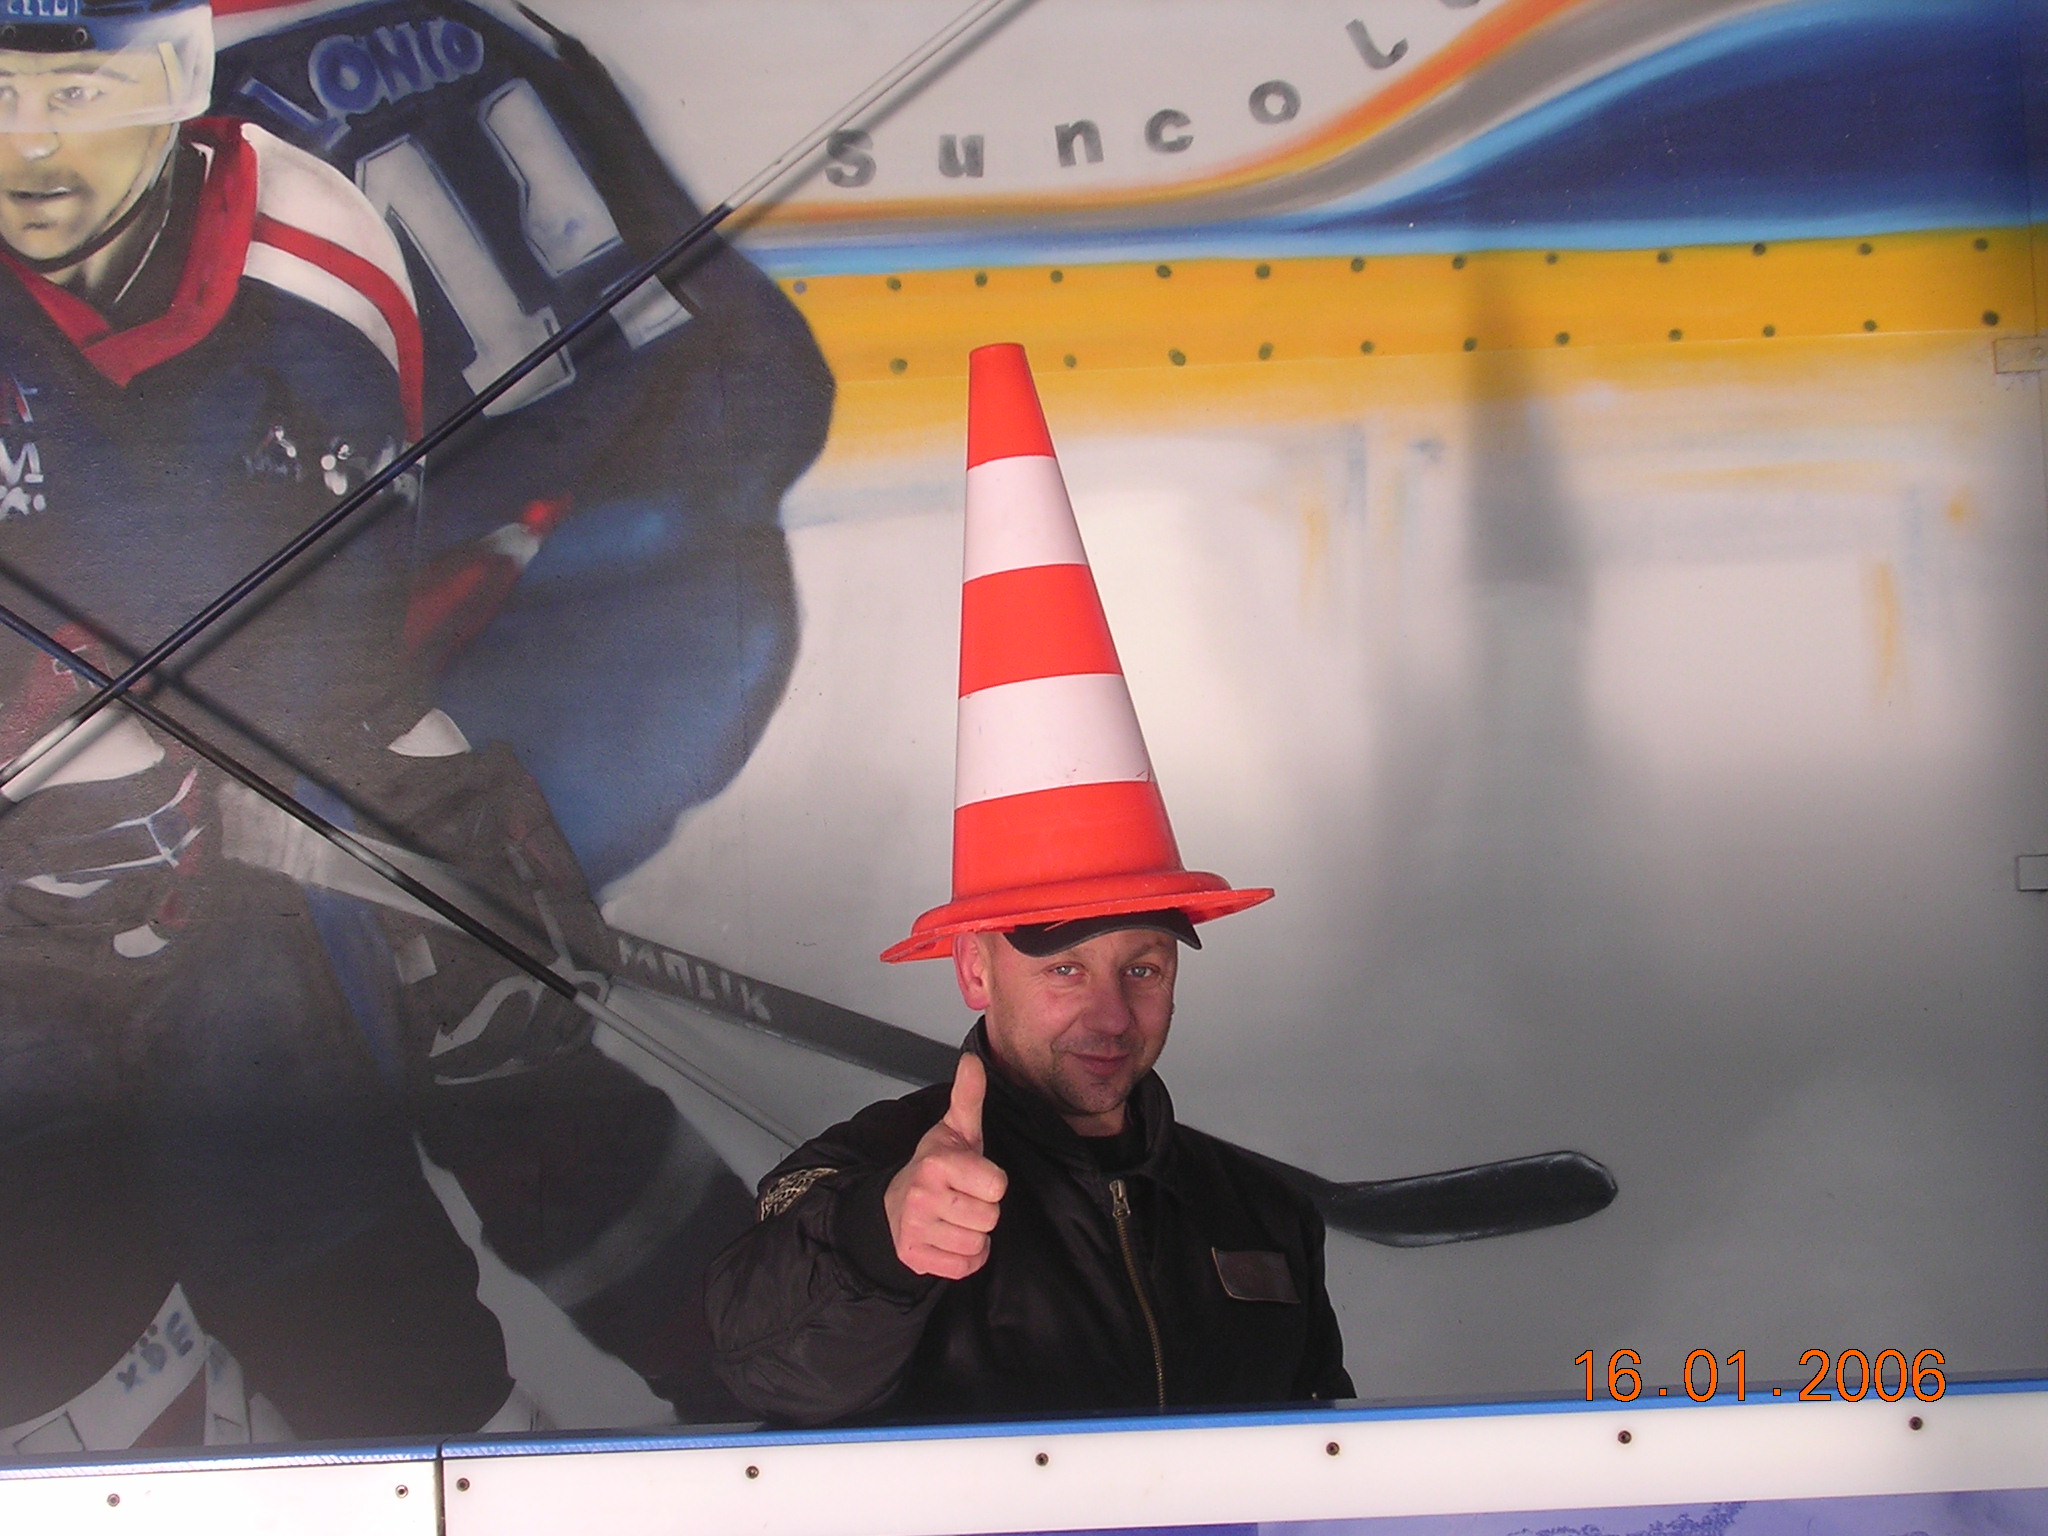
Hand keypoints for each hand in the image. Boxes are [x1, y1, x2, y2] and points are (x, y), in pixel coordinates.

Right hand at [884, 1053, 1006, 1279]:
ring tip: (955, 1217)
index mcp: (937, 1163)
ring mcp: (916, 1229)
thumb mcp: (956, 1129)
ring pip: (978, 1244)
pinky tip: (949, 1238)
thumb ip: (968, 1096)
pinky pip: (966, 1267)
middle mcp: (923, 1196)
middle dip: (982, 1209)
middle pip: (990, 1218)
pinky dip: (964, 1258)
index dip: (990, 1182)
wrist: (897, 1203)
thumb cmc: (937, 1167)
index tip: (972, 1176)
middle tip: (962, 1198)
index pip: (998, 1186)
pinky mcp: (915, 1257)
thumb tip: (973, 1060)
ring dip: (974, 1234)